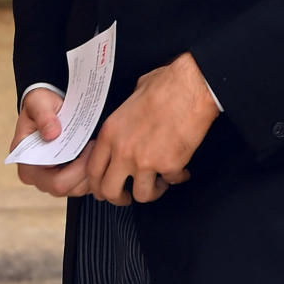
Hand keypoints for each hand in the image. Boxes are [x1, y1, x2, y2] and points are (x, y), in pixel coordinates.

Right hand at [11, 86, 92, 198]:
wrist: (46, 107)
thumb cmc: (40, 106)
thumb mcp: (39, 103)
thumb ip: (44, 116)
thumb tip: (51, 134)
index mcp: (27, 166)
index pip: (56, 181)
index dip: (77, 167)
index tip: (88, 145)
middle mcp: (37, 179)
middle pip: (68, 188)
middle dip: (86, 168)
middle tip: (96, 145)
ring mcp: (50, 181)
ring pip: (78, 188)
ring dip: (91, 169)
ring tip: (95, 146)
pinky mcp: (64, 178)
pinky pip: (82, 183)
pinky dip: (91, 170)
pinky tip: (94, 151)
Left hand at [86, 52, 219, 205]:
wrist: (190, 88)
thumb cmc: (166, 85)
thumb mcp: (134, 95)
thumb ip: (126, 116)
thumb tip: (130, 120)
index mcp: (111, 132)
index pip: (93, 170)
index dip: (97, 185)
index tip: (104, 188)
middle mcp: (124, 150)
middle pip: (109, 191)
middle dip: (119, 198)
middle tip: (127, 196)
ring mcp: (145, 161)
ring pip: (141, 195)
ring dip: (151, 191)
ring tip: (159, 183)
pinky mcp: (169, 166)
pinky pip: (171, 181)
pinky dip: (176, 178)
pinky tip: (181, 169)